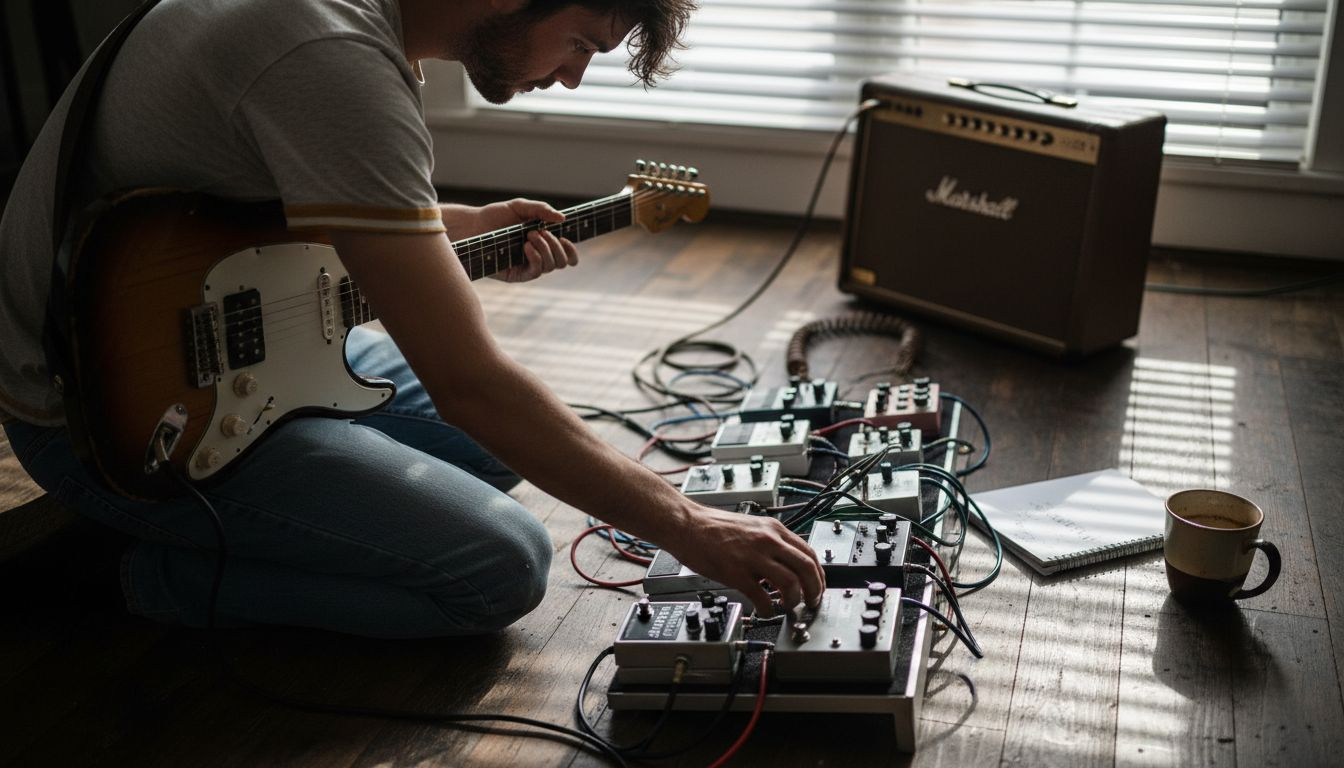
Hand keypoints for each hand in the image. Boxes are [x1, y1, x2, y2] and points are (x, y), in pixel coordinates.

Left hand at [462, 198, 577, 282]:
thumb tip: (563, 218)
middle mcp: (538, 257)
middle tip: (539, 232)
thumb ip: (542, 209)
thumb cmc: (495, 216)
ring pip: (550, 266)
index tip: (566, 238)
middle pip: (562, 262)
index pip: (566, 256)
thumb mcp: (520, 207)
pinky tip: (526, 246)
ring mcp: (527, 267)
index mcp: (543, 244)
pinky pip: (535, 272)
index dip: (572, 251)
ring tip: (530, 235)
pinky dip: (536, 258)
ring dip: (545, 249)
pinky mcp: (516, 275)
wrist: (472, 226)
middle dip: (556, 246)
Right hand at [661, 506, 825, 616]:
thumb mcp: (752, 528)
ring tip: (788, 608)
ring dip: (794, 601)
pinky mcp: (737, 572)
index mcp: (773, 530)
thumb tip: (786, 566)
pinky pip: (762, 597)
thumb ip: (771, 544)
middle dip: (814, 591)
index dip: (818, 576)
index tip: (817, 588)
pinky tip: (765, 611)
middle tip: (811, 603)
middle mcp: (768, 540)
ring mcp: (753, 556)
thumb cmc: (713, 527)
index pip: (809, 553)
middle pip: (807, 568)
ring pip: (791, 583)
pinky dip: (768, 609)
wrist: (686, 524)